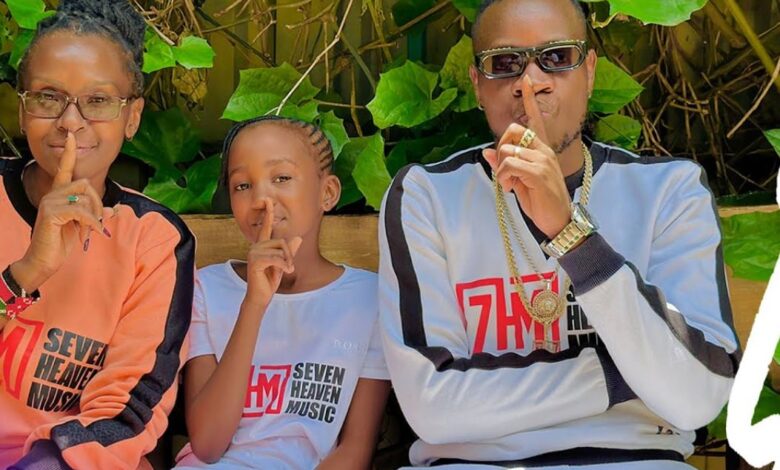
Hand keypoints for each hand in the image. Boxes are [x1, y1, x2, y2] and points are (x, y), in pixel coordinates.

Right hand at [11, 132, 109, 291]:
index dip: (69, 153)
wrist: (43, 261)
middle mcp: (52, 194)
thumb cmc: (60, 242)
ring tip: (88, 232)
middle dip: (97, 203)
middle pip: (86, 184)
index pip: (65, 168)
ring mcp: (50, 202)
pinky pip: (82, 211)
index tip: (72, 136)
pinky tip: (92, 234)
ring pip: (85, 198)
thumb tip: (114, 208)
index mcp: (59, 194)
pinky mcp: (51, 213)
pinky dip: (92, 223)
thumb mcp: (82, 226)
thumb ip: (95, 214)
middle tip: (96, 224)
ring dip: (94, 217)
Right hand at [244, 198, 301, 307]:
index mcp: (262, 245)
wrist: (260, 296)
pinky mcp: (255, 261)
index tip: (268, 200)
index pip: (265, 226)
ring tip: (287, 271)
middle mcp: (256, 246)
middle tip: (290, 267)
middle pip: (281, 241)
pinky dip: (284, 265)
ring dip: (287, 262)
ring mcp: (254, 253)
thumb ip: (289, 251)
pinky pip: (277, 258)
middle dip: (290, 254)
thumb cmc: (269, 280)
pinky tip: (286, 272)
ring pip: (280, 249)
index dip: (268, 213)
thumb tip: (298, 237)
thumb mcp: (283, 264)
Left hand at [482, 76, 571, 238]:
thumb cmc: (540, 201)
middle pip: (513, 130)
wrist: (558, 220)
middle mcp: (544, 150)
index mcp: (542, 150)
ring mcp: (543, 160)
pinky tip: (510, 188)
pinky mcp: (538, 172)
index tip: (526, 80)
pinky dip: (504, 177)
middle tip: (504, 169)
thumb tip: (486, 152)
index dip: (530, 99)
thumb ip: (505, 165)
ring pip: (507, 151)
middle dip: (501, 147)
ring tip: (509, 185)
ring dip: (501, 170)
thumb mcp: (519, 181)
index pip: (536, 119)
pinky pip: (509, 165)